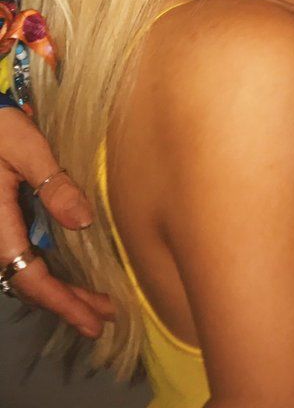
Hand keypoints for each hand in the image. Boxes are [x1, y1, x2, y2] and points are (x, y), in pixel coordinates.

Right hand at [0, 109, 114, 335]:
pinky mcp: (3, 220)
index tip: (94, 321)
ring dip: (61, 288)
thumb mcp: (26, 148)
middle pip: (30, 281)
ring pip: (28, 270)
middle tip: (106, 318)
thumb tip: (84, 222)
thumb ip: (53, 184)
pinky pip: (26, 255)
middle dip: (69, 302)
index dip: (64, 302)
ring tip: (97, 301)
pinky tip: (72, 271)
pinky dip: (50, 269)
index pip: (30, 277)